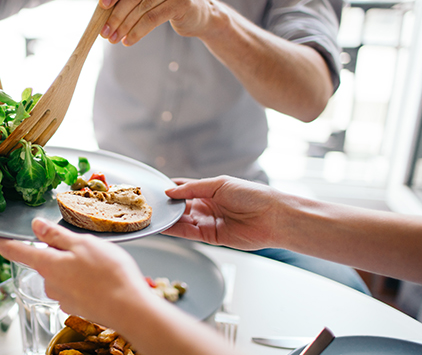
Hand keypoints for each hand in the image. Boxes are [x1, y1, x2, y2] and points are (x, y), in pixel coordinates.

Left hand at [0, 218, 152, 326]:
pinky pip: (75, 286)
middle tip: (84, 244)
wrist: (130, 309)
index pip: (15, 251)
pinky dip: (85, 279)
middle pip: (45, 260)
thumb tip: (35, 226)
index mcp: (48, 264)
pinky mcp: (77, 306)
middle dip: (58, 250)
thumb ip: (56, 235)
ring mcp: (63, 297)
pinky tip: (102, 277)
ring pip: (62, 272)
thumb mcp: (82, 244)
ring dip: (75, 265)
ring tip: (100, 262)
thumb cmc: (109, 275)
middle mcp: (50, 283)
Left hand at [98, 0, 215, 45]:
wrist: (200, 12)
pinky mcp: (185, 1)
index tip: (102, 4)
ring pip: (144, 6)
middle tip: (105, 30)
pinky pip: (154, 18)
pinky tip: (129, 40)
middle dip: (117, 13)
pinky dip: (138, 31)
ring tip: (114, 37)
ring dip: (125, 25)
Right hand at [162, 176, 284, 249]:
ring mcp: (208, 221)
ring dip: (168, 218)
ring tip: (152, 216)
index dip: (169, 188)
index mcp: (209, 190)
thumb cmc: (252, 195)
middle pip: (180, 206)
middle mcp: (207, 206)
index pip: (184, 188)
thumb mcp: (219, 184)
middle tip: (149, 204)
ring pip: (182, 220)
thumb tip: (170, 191)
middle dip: (166, 205)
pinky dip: (175, 230)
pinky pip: (188, 233)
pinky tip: (163, 226)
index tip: (154, 189)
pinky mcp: (210, 237)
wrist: (272, 217)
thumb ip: (192, 188)